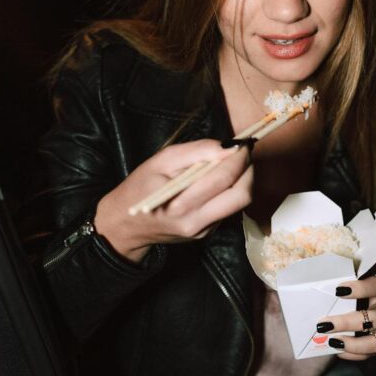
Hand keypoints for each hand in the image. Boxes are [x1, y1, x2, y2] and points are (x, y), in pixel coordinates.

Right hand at [93, 139, 253, 261]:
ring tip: (232, 163)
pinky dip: (231, 190)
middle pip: (242, 195)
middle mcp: (196, 221)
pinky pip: (229, 209)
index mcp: (181, 204)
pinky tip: (218, 181)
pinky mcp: (208, 234)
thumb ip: (197, 151)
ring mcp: (204, 231)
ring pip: (241, 203)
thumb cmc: (141, 187)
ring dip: (244, 179)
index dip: (239, 157)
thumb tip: (229, 146)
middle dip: (249, 169)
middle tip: (242, 152)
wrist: (126, 224)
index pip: (224, 178)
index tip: (242, 142)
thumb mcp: (162, 160)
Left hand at [316, 262, 375, 359]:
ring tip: (332, 342)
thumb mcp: (373, 267)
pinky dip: (356, 354)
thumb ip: (354, 267)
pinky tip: (338, 350)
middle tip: (324, 324)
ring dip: (355, 344)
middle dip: (348, 323)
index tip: (337, 290)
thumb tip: (318, 263)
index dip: (360, 289)